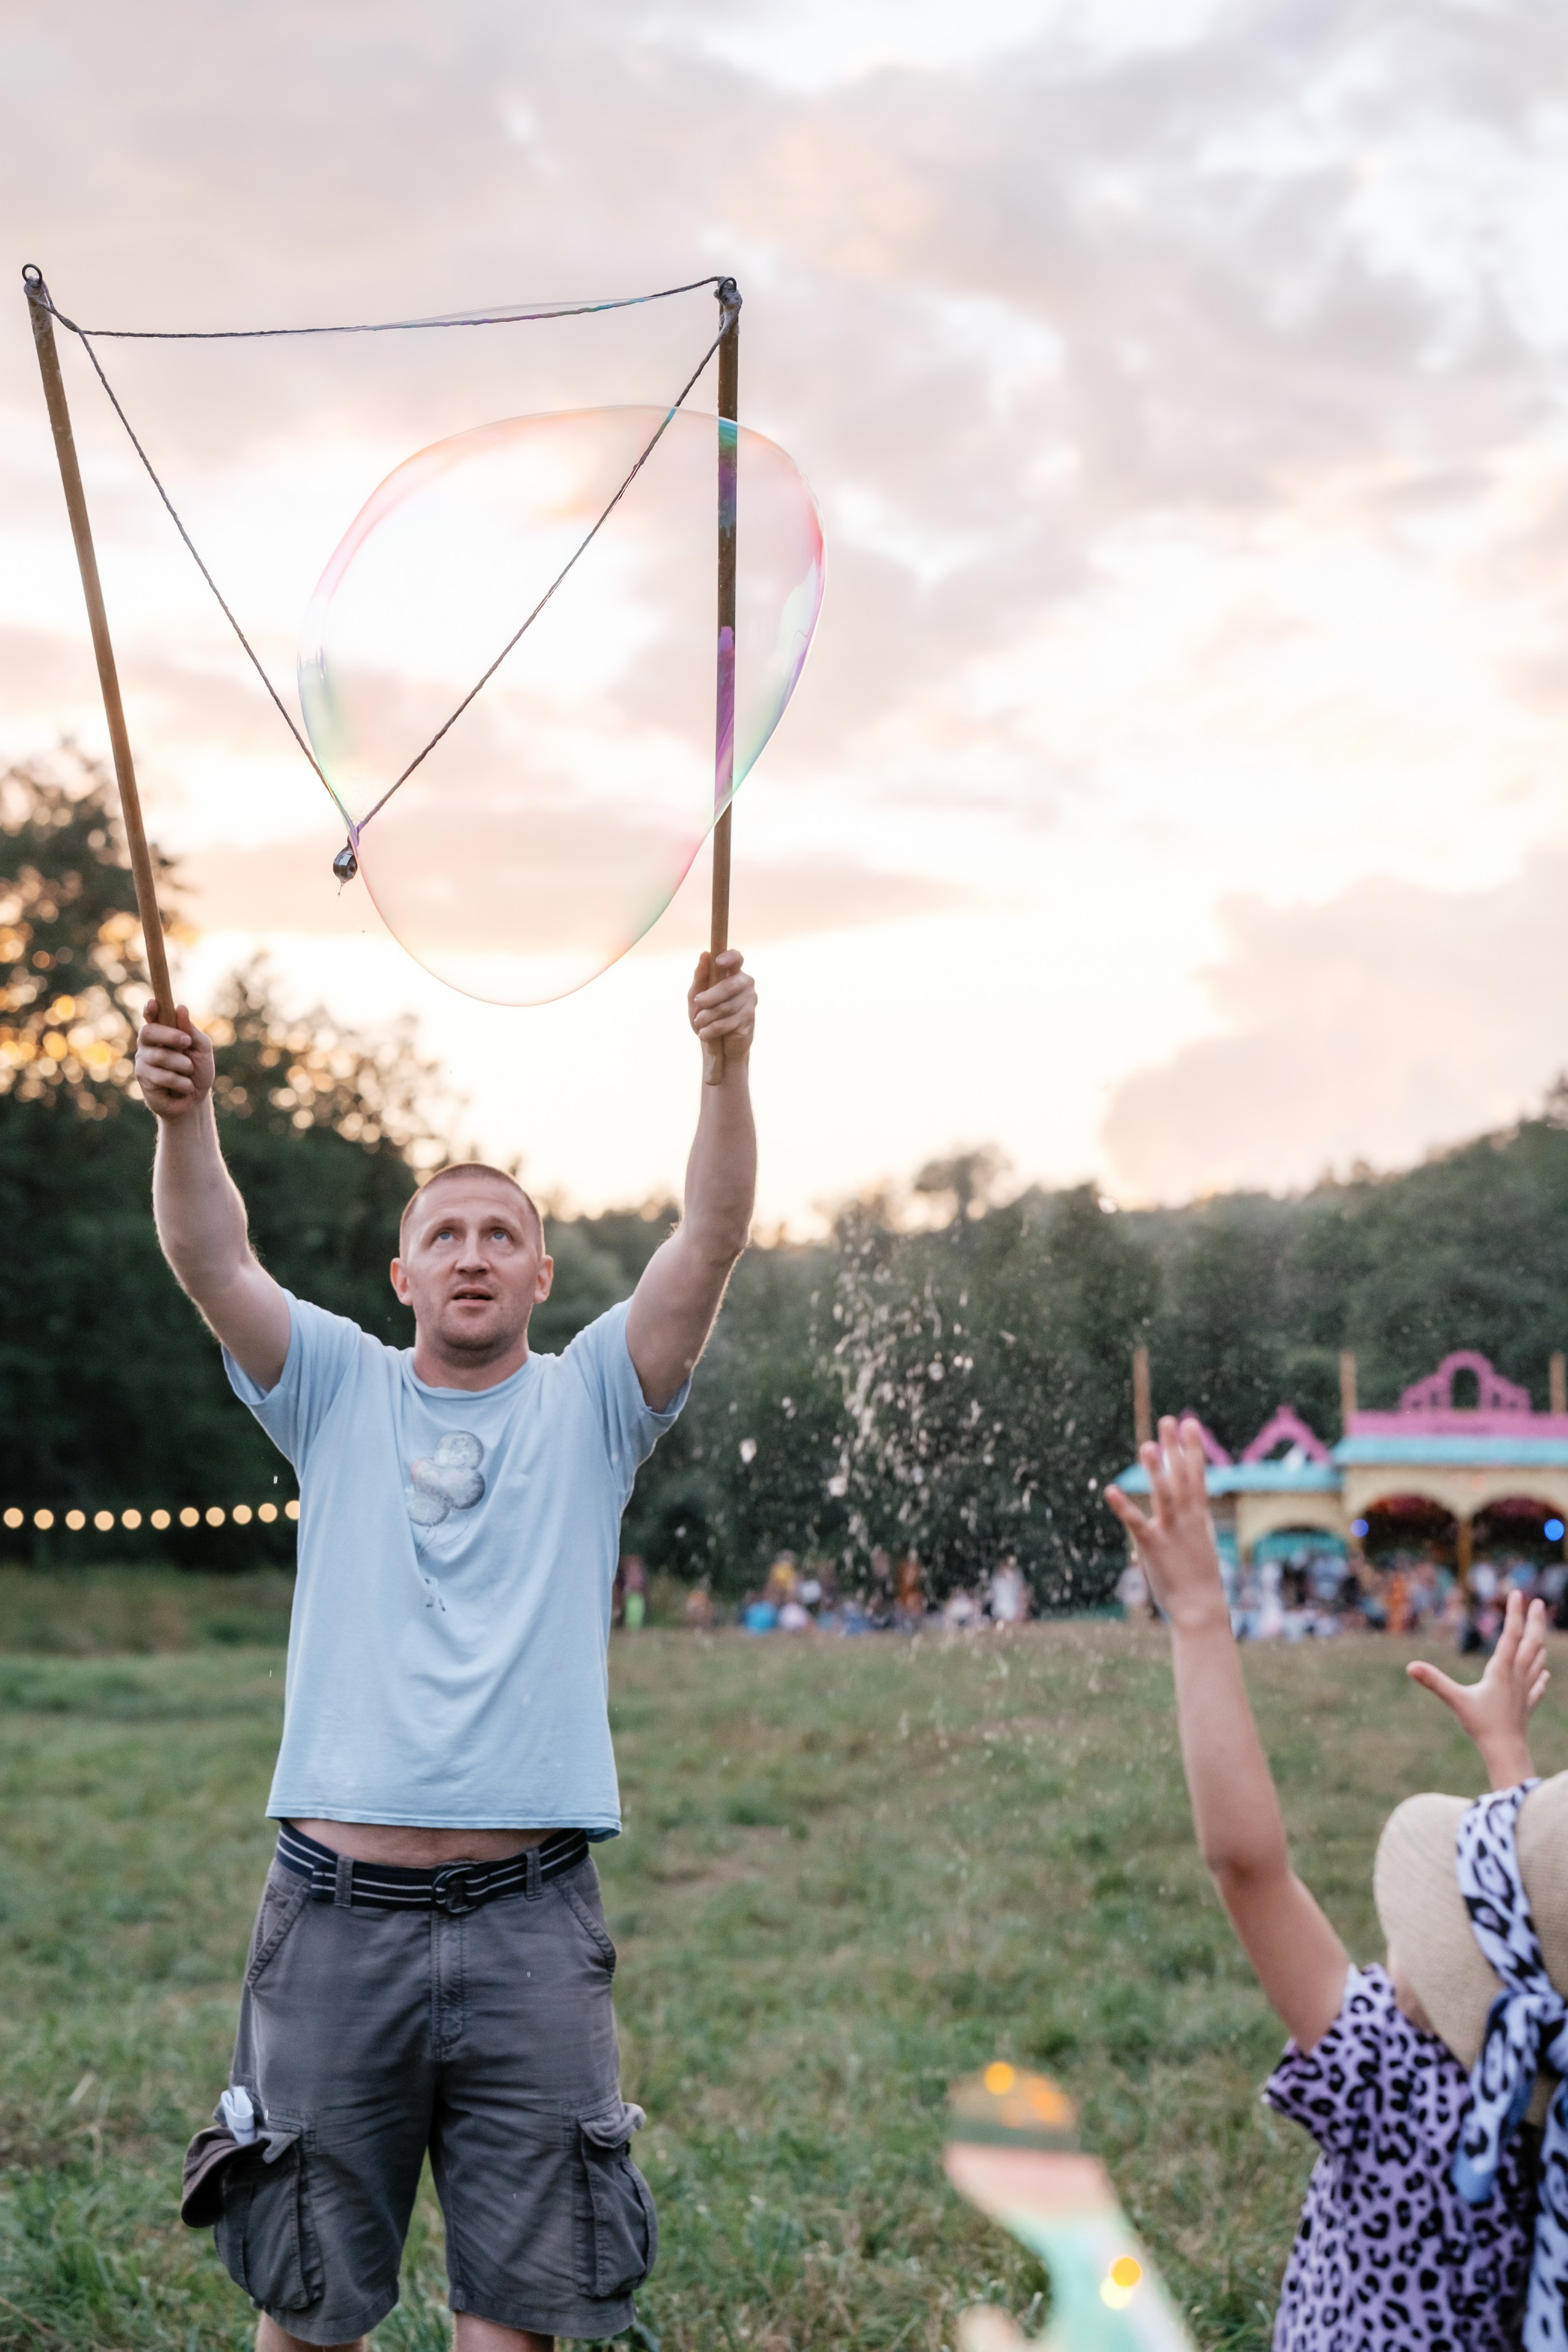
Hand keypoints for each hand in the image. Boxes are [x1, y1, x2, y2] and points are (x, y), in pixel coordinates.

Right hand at [134, 1000, 214, 1120]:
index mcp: (162, 1032)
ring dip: (183, 1065)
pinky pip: (163, 1076)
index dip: (150, 1009)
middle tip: (187, 1042)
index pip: (151, 1017)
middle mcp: (148, 1045)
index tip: (154, 1003)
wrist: (196, 1100)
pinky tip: (185, 1087)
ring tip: (189, 1072)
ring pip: (160, 1056)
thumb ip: (191, 1031)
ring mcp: (143, 1062)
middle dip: (170, 1036)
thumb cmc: (198, 1070)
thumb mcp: (201, 1049)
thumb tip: (181, 1008)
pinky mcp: (144, 1080)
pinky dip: (182, 1082)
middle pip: (149, 1032)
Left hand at [688, 948, 755, 1062]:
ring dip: (706, 1017)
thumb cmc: (706, 1015)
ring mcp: (750, 1001)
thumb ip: (700, 976)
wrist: (716, 1044)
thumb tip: (705, 954)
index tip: (718, 962)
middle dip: (708, 997)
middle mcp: (745, 984)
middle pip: (728, 986)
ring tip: (699, 1022)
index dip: (729, 958)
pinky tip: (705, 1033)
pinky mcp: (749, 1019)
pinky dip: (711, 1029)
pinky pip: (726, 1023)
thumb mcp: (696, 994)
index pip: (736, 958)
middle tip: (697, 1003)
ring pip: (725, 1007)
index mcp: (732, 972)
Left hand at [1104, 1416, 1226, 1634]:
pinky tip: (1111, 1490)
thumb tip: (1191, 1508)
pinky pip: (1137, 1523)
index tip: (1191, 1422)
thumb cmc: (1199, 1578)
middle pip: (1181, 1476)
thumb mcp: (1199, 1542)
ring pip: (1163, 1494)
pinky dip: (1124, 1506)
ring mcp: (1171, 1531)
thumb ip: (1191, 1521)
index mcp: (1198, 1516)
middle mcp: (1187, 1519)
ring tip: (1146, 1445)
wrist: (1201, 1608)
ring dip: (1155, 1470)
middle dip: (1176, 1448)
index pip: (1197, 1475)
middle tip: (1169, 1420)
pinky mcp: (1153, 1546)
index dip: (1192, 1448)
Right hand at [1407, 1587, 1548, 1788]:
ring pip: (1537, 1661)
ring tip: (1540, 1631)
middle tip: (1538, 1602)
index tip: (1518, 1593)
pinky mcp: (1526, 1705)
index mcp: (1502, 1670)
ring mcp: (1525, 1691)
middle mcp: (1517, 1676)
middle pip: (1532, 1643)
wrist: (1506, 1752)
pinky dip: (1541, 1675)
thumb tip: (1411, 1666)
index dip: (1514, 1613)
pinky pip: (1538, 1686)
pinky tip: (1545, 1673)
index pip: (1511, 1635)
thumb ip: (1434, 1681)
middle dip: (1535, 1621)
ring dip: (1540, 1643)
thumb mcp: (1455, 1700)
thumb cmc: (1482, 1726)